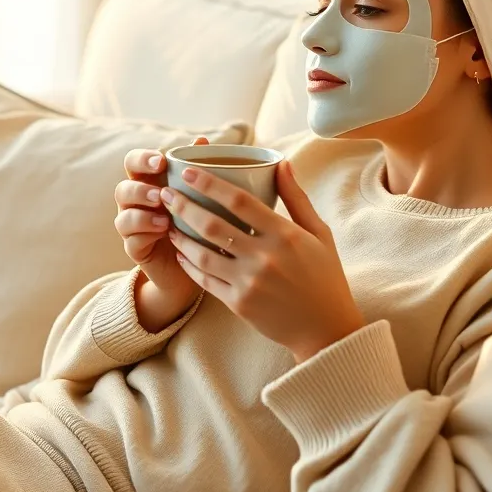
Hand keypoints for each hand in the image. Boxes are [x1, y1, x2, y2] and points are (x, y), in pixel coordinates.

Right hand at [114, 137, 208, 308]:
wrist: (197, 262)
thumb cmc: (198, 220)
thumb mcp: (200, 194)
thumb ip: (196, 168)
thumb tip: (201, 141)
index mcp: (148, 182)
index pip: (133, 162)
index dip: (142, 159)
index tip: (161, 161)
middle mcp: (135, 203)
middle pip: (122, 188)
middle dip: (140, 189)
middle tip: (161, 193)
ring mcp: (132, 227)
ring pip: (123, 216)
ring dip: (142, 214)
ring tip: (165, 215)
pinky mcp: (135, 248)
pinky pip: (131, 239)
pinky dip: (145, 233)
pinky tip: (164, 231)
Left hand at [161, 160, 365, 362]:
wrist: (325, 328)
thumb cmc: (324, 275)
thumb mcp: (318, 232)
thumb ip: (296, 197)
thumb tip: (282, 163)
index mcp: (284, 234)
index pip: (239, 201)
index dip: (210, 184)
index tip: (189, 172)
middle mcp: (264, 257)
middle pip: (213, 225)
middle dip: (184, 206)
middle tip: (166, 193)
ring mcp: (249, 282)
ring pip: (202, 254)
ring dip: (180, 236)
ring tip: (167, 222)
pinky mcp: (239, 303)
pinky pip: (206, 280)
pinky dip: (190, 265)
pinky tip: (181, 252)